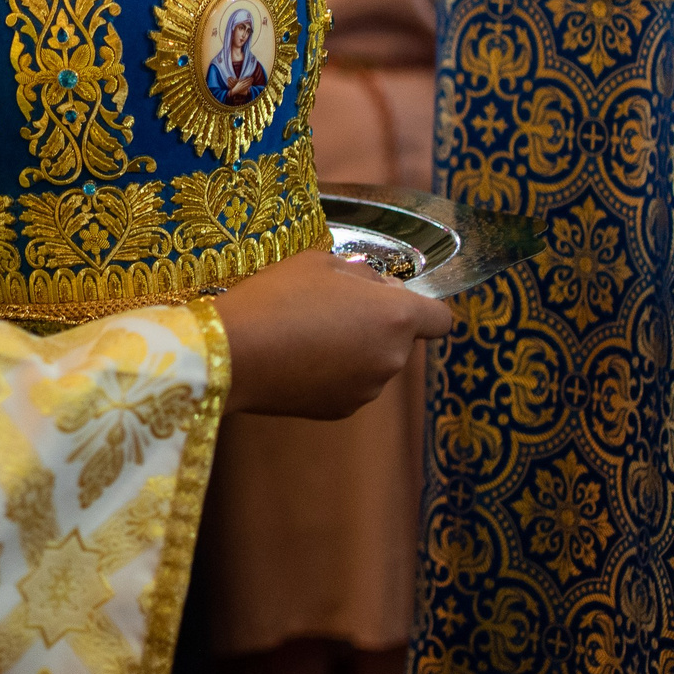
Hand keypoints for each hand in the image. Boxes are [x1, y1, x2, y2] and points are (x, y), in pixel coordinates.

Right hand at [217, 247, 453, 419]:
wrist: (232, 352)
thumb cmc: (278, 296)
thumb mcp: (321, 263)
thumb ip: (362, 275)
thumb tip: (377, 287)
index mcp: (396, 318)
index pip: (441, 320)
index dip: (421, 307)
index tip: (386, 298)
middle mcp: (392, 359)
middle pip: (400, 340)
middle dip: (375, 324)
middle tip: (330, 308)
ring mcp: (367, 390)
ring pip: (373, 363)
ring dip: (354, 350)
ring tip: (306, 335)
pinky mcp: (340, 411)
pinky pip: (349, 384)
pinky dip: (333, 374)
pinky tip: (297, 360)